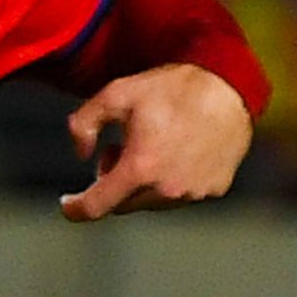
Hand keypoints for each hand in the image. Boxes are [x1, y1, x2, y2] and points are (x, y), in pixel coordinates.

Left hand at [59, 63, 252, 221]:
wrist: (229, 87)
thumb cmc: (171, 88)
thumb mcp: (116, 94)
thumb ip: (84, 125)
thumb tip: (80, 154)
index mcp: (140, 169)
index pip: (97, 206)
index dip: (76, 209)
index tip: (67, 206)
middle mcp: (167, 190)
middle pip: (124, 202)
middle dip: (112, 182)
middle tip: (115, 151)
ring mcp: (194, 193)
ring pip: (152, 201)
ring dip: (142, 184)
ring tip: (149, 146)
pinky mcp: (214, 189)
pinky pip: (182, 194)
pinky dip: (170, 181)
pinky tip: (176, 151)